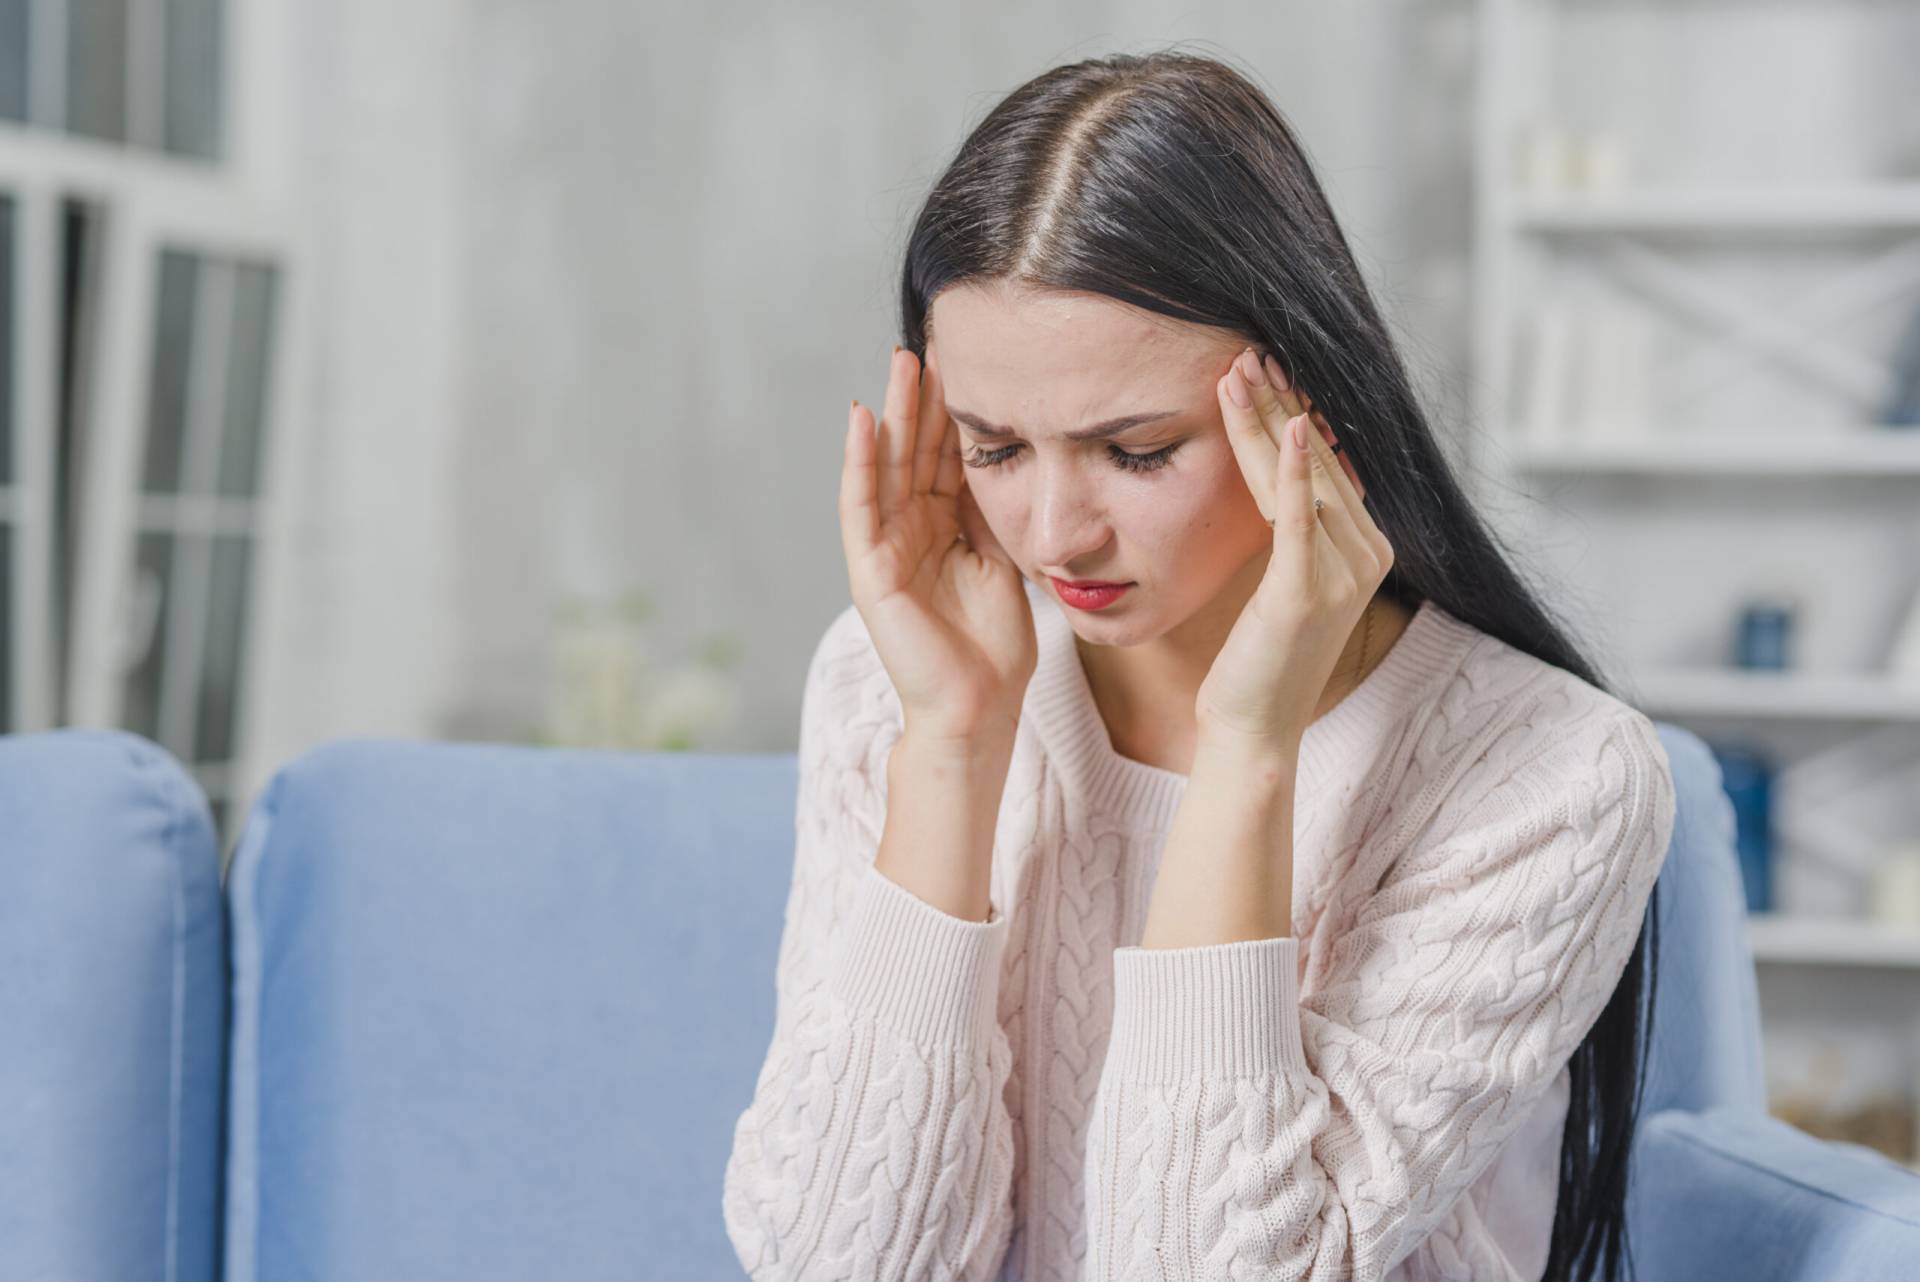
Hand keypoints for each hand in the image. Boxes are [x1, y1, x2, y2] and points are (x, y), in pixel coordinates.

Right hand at [840, 344, 1037, 745]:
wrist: (981, 707)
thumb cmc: (996, 648)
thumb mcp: (1006, 561)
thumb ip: (993, 512)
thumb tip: (1008, 456)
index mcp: (945, 530)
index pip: (949, 458)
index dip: (957, 413)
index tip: (973, 362)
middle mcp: (911, 531)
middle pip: (915, 452)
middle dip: (923, 399)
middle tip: (933, 342)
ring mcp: (886, 548)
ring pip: (887, 466)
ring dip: (891, 414)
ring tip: (900, 362)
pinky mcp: (869, 569)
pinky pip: (860, 505)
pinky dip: (858, 462)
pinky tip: (860, 419)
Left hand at [1195, 348, 1395, 751]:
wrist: (1254, 727)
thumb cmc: (1260, 656)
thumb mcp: (1287, 582)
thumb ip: (1300, 530)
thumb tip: (1291, 472)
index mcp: (1368, 550)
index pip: (1323, 466)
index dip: (1292, 415)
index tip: (1265, 369)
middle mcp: (1367, 557)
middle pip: (1315, 463)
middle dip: (1280, 405)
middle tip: (1247, 353)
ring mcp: (1341, 576)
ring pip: (1300, 480)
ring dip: (1268, 422)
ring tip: (1239, 373)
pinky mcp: (1305, 594)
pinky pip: (1299, 521)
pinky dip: (1291, 473)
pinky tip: (1286, 429)